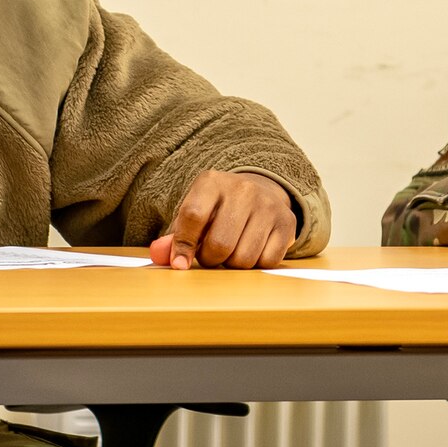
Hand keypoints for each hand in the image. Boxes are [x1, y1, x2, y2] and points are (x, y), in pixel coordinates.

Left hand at [149, 170, 297, 269]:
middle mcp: (243, 189)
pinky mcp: (286, 222)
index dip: (183, 246)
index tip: (180, 263)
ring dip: (232, 264)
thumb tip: (161, 255)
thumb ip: (176, 236)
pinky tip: (252, 250)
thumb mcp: (195, 213)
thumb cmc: (218, 210)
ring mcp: (267, 205)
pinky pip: (266, 262)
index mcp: (212, 182)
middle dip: (210, 259)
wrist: (259, 193)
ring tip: (231, 250)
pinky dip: (256, 265)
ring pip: (243, 258)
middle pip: (219, 244)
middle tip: (211, 254)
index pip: (193, 216)